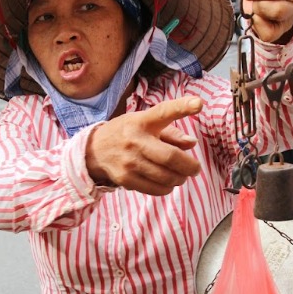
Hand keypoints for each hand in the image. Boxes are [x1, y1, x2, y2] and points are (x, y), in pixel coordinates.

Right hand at [86, 97, 202, 194]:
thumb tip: (192, 143)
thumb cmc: (127, 134)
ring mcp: (129, 161)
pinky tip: (167, 182)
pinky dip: (167, 188)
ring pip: (166, 177)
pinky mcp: (125, 179)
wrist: (94, 150)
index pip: (163, 111)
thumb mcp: (145, 124)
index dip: (182, 107)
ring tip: (180, 175)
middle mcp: (135, 140)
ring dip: (179, 178)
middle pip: (170, 157)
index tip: (198, 104)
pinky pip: (156, 189)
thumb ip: (171, 133)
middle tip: (195, 168)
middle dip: (189, 166)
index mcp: (142, 121)